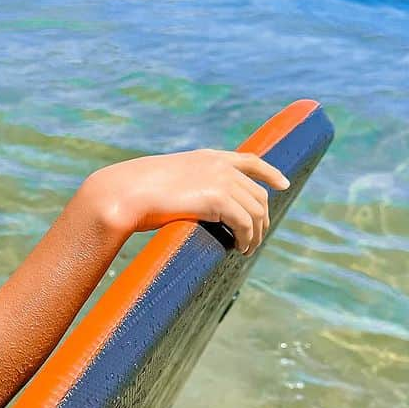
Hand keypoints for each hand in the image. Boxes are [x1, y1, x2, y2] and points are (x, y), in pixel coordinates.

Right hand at [88, 150, 289, 255]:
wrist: (126, 193)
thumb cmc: (135, 192)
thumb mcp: (166, 182)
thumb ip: (184, 187)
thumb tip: (185, 202)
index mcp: (208, 157)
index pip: (250, 160)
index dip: (270, 173)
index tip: (282, 184)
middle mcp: (220, 165)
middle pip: (258, 193)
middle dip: (262, 217)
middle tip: (255, 237)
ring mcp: (221, 180)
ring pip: (256, 211)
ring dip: (255, 233)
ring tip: (246, 249)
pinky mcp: (218, 199)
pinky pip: (245, 223)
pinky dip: (247, 238)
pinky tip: (239, 249)